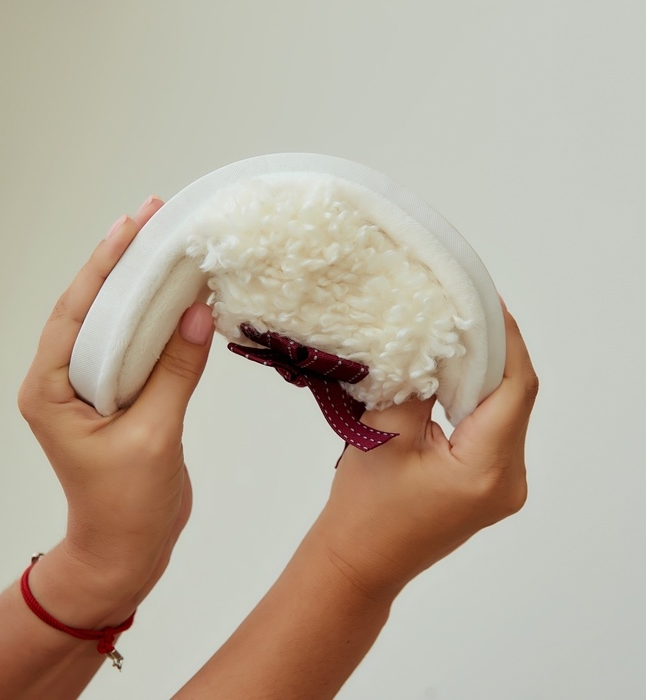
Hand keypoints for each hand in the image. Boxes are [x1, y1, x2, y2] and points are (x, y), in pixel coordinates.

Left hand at [17, 197, 213, 625]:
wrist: (128, 550)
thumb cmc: (128, 506)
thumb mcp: (153, 435)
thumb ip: (174, 371)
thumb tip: (199, 311)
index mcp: (50, 388)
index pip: (75, 311)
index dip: (104, 264)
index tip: (132, 224)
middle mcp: (64, 380)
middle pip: (93, 308)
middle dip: (123, 263)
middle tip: (155, 217)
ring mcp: (92, 387)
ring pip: (116, 324)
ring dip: (141, 287)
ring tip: (169, 246)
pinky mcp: (120, 396)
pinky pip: (137, 347)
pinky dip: (159, 321)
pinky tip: (181, 298)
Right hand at [317, 304, 537, 599]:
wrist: (359, 561)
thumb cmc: (364, 508)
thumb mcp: (386, 434)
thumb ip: (418, 383)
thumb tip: (436, 339)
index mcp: (488, 469)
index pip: (516, 387)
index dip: (506, 338)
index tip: (485, 301)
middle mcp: (509, 480)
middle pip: (515, 398)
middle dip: (493, 351)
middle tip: (464, 311)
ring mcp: (503, 485)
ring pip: (505, 412)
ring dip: (483, 374)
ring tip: (455, 337)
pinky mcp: (488, 484)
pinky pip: (492, 429)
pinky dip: (475, 399)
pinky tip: (452, 377)